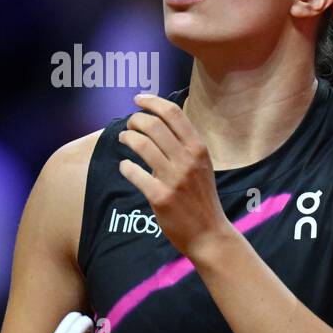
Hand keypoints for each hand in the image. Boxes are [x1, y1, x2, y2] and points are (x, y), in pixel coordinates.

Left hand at [118, 92, 234, 256]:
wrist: (208, 233)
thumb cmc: (201, 196)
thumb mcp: (202, 164)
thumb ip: (185, 144)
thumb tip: (159, 120)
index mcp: (198, 147)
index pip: (172, 113)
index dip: (152, 101)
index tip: (138, 99)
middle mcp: (187, 159)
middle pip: (153, 125)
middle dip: (136, 120)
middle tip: (129, 125)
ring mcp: (174, 178)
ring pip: (142, 145)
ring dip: (127, 138)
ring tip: (123, 139)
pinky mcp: (160, 197)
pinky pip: (134, 173)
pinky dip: (125, 166)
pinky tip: (125, 167)